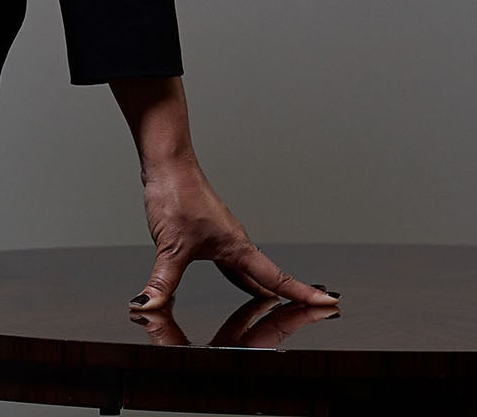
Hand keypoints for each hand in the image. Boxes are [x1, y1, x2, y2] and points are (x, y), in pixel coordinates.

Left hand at [128, 154, 339, 311]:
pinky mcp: (207, 232)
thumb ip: (162, 282)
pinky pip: (231, 261)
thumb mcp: (170, 246)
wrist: (167, 162)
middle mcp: (235, 241)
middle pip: (266, 276)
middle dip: (285, 297)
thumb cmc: (176, 193)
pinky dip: (239, 276)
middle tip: (306, 314)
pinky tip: (235, 280)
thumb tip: (148, 305)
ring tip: (273, 306)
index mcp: (236, 246)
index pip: (275, 278)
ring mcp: (222, 236)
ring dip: (261, 287)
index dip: (302, 293)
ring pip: (248, 269)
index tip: (328, 301)